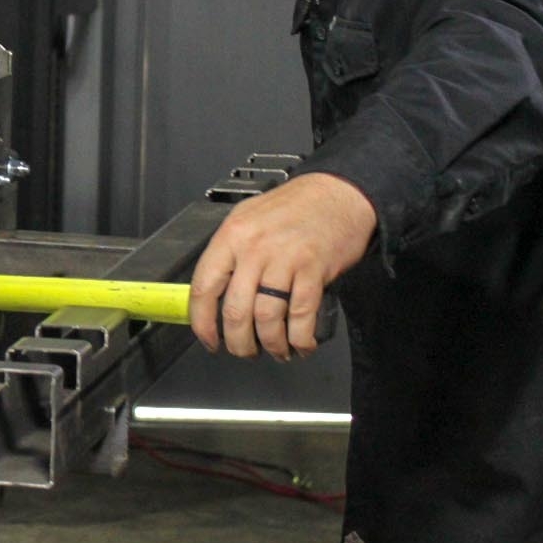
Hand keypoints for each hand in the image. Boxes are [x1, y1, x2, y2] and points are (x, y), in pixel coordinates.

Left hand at [188, 173, 375, 358]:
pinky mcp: (313, 271)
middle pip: (235, 311)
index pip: (204, 287)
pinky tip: (301, 343)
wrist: (339, 192)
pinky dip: (300, 338)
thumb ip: (230, 251)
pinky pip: (300, 316)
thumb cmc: (294, 206)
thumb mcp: (248, 217)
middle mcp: (254, 248)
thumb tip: (214, 290)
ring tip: (276, 350)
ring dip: (271, 344)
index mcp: (231, 236)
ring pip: (266, 319)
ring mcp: (284, 260)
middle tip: (244, 351)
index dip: (202, 322)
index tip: (209, 339)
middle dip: (239, 342)